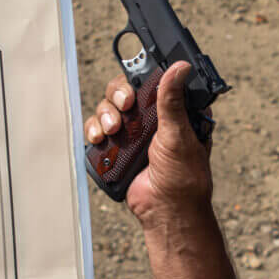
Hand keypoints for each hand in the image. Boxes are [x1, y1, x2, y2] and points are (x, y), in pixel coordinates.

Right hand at [83, 62, 212, 223]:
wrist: (165, 210)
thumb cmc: (183, 177)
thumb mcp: (179, 134)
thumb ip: (173, 100)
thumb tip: (180, 67)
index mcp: (174, 112)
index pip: (154, 82)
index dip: (142, 78)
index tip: (137, 83)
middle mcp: (153, 119)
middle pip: (126, 91)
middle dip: (120, 95)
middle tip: (125, 104)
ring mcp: (133, 133)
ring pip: (109, 108)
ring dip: (106, 113)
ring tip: (113, 128)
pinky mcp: (117, 147)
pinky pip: (98, 129)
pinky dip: (94, 129)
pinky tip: (99, 137)